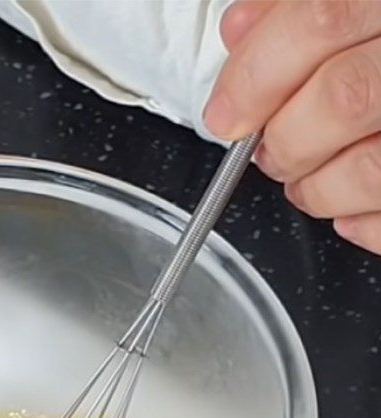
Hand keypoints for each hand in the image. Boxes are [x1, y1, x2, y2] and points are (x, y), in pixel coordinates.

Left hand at [205, 0, 380, 254]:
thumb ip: (297, 8)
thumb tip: (241, 32)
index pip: (321, 21)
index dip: (255, 76)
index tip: (225, 113)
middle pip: (343, 100)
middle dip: (283, 139)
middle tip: (268, 149)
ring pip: (370, 170)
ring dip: (316, 188)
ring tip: (306, 178)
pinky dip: (359, 223)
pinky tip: (346, 203)